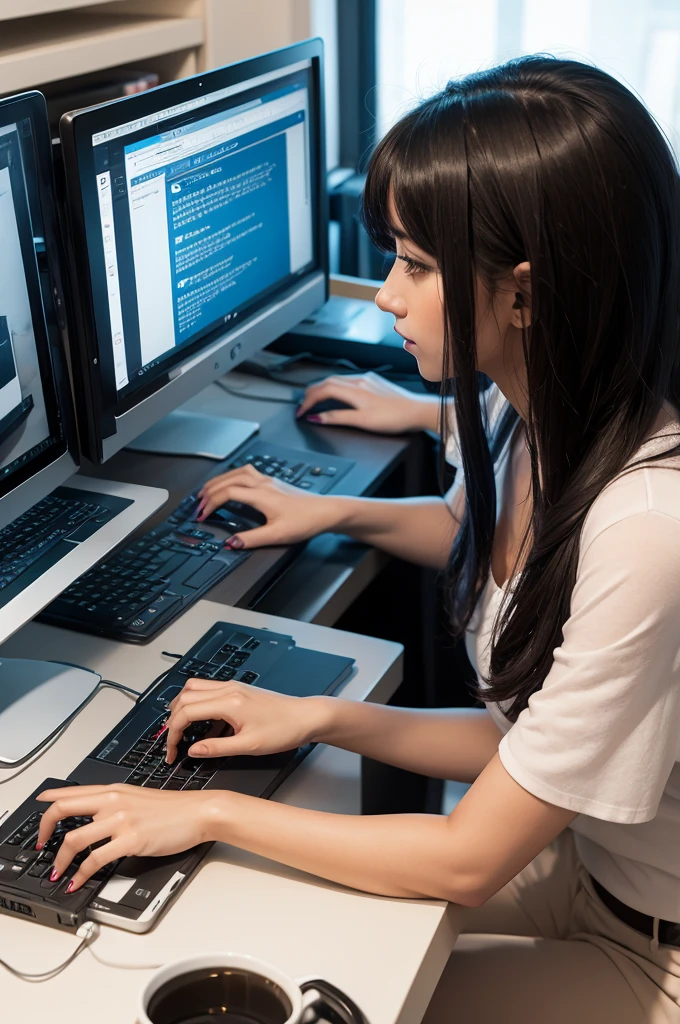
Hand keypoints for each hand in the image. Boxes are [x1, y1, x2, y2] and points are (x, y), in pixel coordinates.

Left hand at [35, 784, 215, 891]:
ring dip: (60, 861)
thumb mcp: (138, 797)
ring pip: (74, 839)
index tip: (38, 813)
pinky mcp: (131, 840)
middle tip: (40, 845)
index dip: (48, 804)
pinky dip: (81, 874)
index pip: (70, 792)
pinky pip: (95, 860)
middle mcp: (113, 801)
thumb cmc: (174, 808)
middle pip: (63, 809)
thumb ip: (114, 804)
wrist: (199, 812)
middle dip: (44, 830)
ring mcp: (121, 820)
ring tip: (57, 872)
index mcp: (113, 790)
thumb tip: (94, 815)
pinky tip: (78, 881)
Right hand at [165, 677, 329, 761]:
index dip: (173, 733)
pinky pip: (208, 691)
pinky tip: (201, 723)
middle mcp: (228, 689)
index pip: (186, 712)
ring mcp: (233, 687)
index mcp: (229, 702)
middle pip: (184, 696)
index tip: (172, 751)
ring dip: (182, 707)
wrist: (306, 716)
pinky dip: (196, 704)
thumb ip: (217, 748)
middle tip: (172, 742)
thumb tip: (194, 751)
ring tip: (180, 730)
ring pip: (194, 688)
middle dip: (173, 720)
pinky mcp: (238, 690)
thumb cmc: (284, 729)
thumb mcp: (249, 746)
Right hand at [195, 464, 341, 546]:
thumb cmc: (306, 521)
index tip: (202, 515)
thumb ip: (252, 539)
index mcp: (262, 495)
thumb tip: (231, 543)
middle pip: (229, 479)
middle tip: (198, 502)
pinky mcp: (274, 483)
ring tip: (209, 490)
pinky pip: (247, 472)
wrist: (327, 511)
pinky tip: (232, 482)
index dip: (211, 504)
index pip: (228, 493)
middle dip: (210, 489)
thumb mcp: (278, 535)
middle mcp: (263, 484)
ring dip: (221, 479)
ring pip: (238, 472)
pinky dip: (233, 476)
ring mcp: (269, 481)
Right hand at [296, 373, 438, 432]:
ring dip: (322, 388)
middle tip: (302, 405)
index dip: (308, 401)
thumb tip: (317, 417)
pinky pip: (348, 381)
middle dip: (311, 392)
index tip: (301, 411)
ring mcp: (367, 380)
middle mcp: (360, 381)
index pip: (322, 390)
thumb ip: (338, 418)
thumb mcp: (362, 421)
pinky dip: (336, 387)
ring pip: (337, 380)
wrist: (418, 411)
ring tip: (315, 399)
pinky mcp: (374, 382)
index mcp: (355, 390)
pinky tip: (337, 394)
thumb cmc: (395, 418)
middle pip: (327, 382)